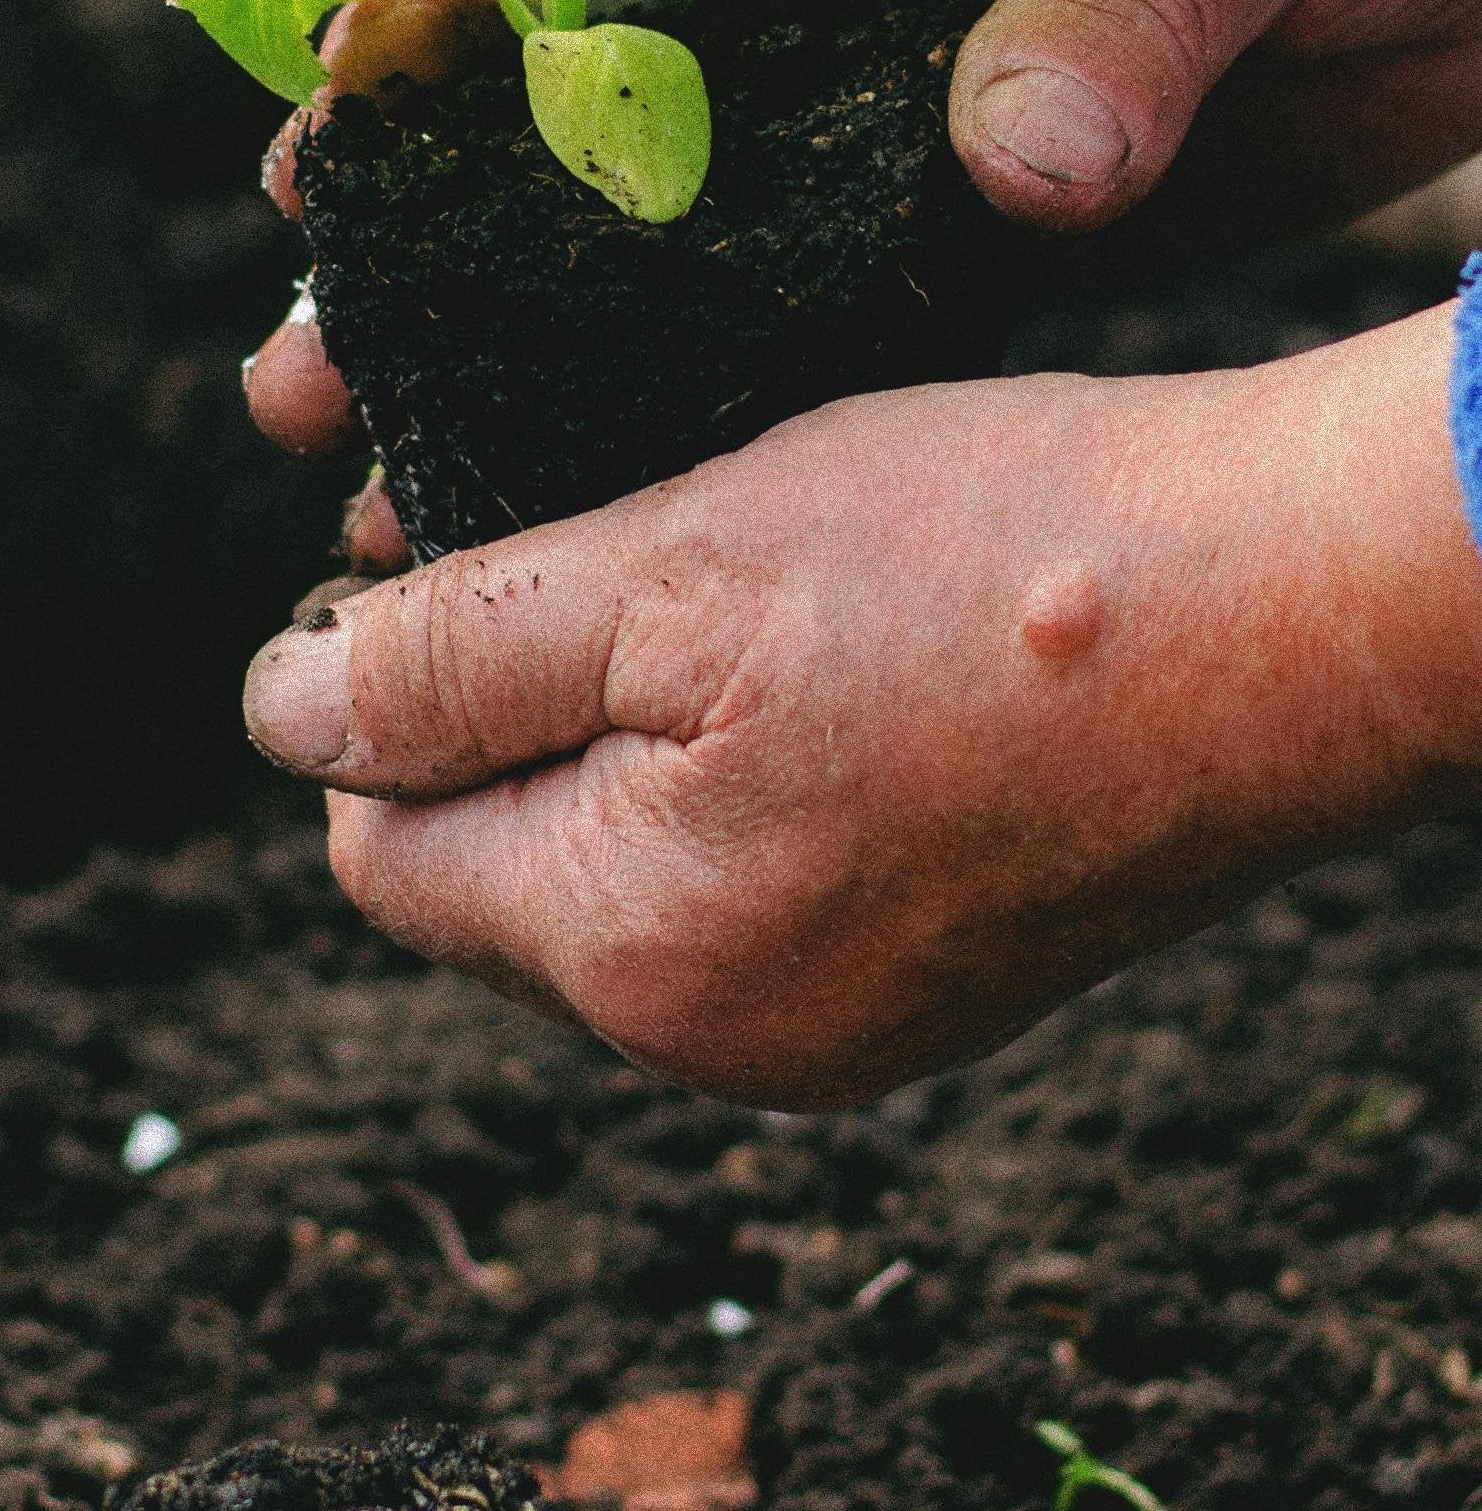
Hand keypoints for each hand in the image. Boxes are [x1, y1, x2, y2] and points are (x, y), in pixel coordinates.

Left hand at [244, 307, 1481, 1103]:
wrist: (1289, 607)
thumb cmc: (985, 562)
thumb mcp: (670, 564)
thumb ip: (455, 657)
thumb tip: (278, 718)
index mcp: (636, 955)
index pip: (385, 847)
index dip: (384, 685)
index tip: (459, 545)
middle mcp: (730, 1037)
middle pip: (502, 868)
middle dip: (513, 703)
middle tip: (606, 529)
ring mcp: (849, 1018)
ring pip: (631, 858)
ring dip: (635, 716)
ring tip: (728, 565)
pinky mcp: (939, 966)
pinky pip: (759, 868)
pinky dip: (751, 752)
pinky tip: (829, 637)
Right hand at [250, 0, 1481, 458]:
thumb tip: (1008, 170)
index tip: (338, 101)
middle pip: (601, 75)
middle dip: (444, 203)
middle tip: (304, 336)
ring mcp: (921, 84)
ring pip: (685, 214)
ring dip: (548, 329)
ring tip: (396, 455)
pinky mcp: (1010, 207)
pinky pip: (836, 304)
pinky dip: (725, 395)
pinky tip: (614, 486)